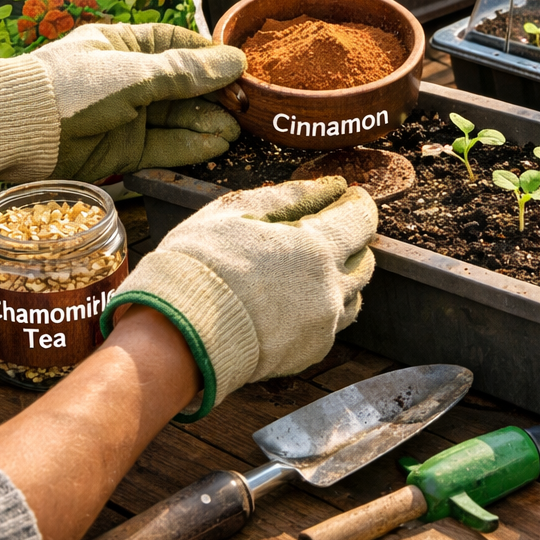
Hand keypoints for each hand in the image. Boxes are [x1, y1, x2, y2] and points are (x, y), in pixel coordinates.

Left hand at [0, 23, 244, 201]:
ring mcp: (125, 116)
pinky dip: (191, 147)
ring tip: (240, 130)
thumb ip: (186, 73)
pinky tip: (218, 146)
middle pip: (183, 85)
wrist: (15, 130)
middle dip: (216, 95)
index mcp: (124, 45)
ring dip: (209, 123)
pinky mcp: (122, 151)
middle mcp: (127, 79)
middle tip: (249, 106)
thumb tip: (237, 62)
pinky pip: (165, 147)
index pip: (179, 45)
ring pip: (178, 118)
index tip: (242, 68)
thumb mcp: (134, 73)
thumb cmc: (70, 87)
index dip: (211, 57)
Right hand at [103, 176, 376, 418]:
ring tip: (308, 267)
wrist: (175, 334)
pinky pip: (332, 325)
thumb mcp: (237, 213)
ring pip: (353, 295)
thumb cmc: (199, 266)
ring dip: (342, 277)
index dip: (357, 204)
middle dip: (351, 241)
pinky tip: (293, 300)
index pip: (362, 220)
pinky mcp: (309, 353)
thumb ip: (291, 196)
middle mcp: (329, 290)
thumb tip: (330, 187)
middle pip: (364, 259)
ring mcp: (322, 325)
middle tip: (324, 230)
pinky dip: (324, 308)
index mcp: (316, 249)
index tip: (345, 198)